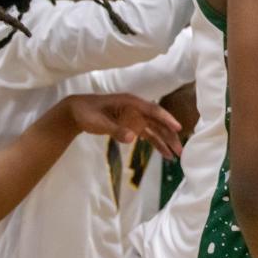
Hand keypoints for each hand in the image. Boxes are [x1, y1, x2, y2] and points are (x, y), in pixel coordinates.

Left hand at [64, 94, 182, 158]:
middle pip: (158, 122)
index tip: (178, 128)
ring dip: (165, 141)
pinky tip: (164, 154)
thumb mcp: (98, 122)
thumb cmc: (87, 113)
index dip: (166, 119)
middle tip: (180, 150)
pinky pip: (148, 135)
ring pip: (155, 130)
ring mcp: (135, 118)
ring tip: (176, 156)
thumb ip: (115, 130)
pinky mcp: (132, 126)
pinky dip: (156, 144)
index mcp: (130, 102)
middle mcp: (137, 109)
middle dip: (170, 135)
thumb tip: (132, 138)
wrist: (77, 112)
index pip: (153, 110)